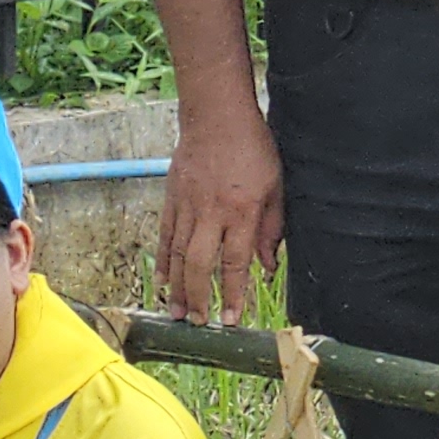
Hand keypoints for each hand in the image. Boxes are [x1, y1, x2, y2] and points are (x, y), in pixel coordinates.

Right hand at [161, 98, 285, 322]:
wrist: (216, 115)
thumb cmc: (252, 149)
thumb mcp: (275, 187)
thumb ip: (271, 229)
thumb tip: (267, 266)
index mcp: (241, 211)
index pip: (235, 262)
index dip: (232, 294)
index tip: (230, 319)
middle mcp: (212, 212)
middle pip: (200, 265)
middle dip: (198, 298)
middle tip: (198, 322)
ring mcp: (188, 206)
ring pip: (178, 255)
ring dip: (178, 288)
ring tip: (177, 313)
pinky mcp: (172, 198)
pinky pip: (166, 236)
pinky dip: (163, 262)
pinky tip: (164, 282)